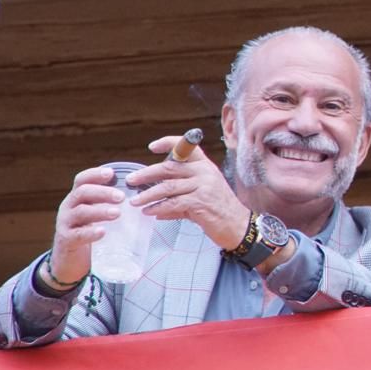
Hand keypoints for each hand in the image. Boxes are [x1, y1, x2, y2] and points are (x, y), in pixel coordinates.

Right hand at [49, 165, 125, 283]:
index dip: (95, 174)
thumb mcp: (96, 216)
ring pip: (80, 212)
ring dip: (100, 211)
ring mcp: (65, 224)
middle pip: (82, 193)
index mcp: (77, 199)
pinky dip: (91, 232)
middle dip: (103, 192)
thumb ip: (111, 205)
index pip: (82, 180)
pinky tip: (103, 232)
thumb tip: (143, 196)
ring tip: (117, 213)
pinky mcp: (66, 241)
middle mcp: (69, 208)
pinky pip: (77, 235)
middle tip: (122, 197)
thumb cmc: (88, 233)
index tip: (111, 173)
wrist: (69, 261)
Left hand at [129, 135, 249, 250]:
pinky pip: (173, 203)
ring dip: (148, 195)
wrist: (239, 226)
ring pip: (168, 187)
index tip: (152, 147)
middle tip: (131, 180)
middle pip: (170, 168)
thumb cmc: (220, 210)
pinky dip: (158, 208)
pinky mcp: (201, 202)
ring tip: (135, 201)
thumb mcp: (203, 194)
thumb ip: (181, 194)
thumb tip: (156, 205)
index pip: (186, 147)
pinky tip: (149, 212)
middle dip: (147, 174)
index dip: (168, 143)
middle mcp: (205, 172)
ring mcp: (204, 186)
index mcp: (205, 165)